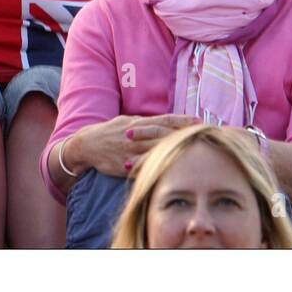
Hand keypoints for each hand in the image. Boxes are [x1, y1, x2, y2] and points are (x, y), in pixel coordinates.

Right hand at [69, 114, 195, 178]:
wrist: (88, 145)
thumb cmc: (111, 131)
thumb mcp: (128, 120)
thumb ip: (147, 122)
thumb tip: (167, 122)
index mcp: (138, 123)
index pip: (164, 120)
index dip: (182, 120)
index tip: (198, 121)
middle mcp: (136, 136)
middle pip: (164, 136)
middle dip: (183, 136)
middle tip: (203, 136)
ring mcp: (131, 151)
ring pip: (156, 152)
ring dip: (174, 152)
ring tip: (192, 153)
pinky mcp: (125, 166)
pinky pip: (144, 168)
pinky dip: (157, 168)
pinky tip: (171, 170)